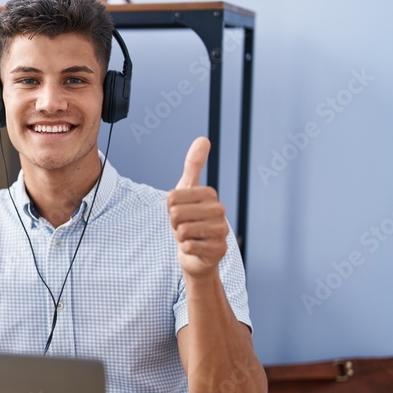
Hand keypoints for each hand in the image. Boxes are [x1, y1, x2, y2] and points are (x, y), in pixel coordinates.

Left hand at [167, 137, 227, 278]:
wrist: (196, 253)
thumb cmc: (190, 220)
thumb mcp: (187, 190)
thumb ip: (193, 165)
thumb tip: (203, 138)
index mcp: (210, 195)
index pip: (173, 197)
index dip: (170, 208)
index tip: (180, 212)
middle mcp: (220, 211)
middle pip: (177, 214)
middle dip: (174, 223)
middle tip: (184, 226)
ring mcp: (221, 231)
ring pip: (183, 230)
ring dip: (180, 236)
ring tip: (190, 236)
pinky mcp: (219, 249)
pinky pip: (189, 246)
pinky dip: (186, 249)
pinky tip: (195, 247)